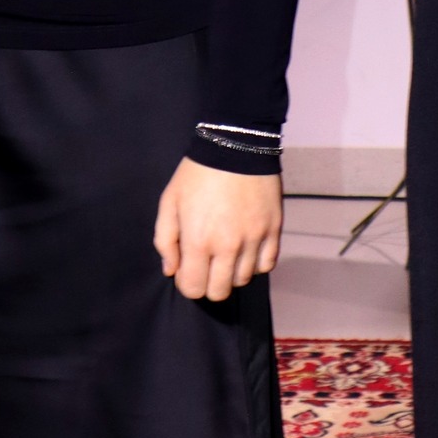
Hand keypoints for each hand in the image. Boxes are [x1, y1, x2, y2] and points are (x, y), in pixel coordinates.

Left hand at [154, 158, 282, 302]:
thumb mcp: (169, 202)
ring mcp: (254, 239)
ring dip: (232, 271)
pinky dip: (256, 263)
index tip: (187, 268)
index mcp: (199, 241)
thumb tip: (171, 270)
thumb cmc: (197, 173)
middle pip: (219, 292)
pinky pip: (267, 265)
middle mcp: (228, 246)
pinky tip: (246, 248)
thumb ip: (165, 240)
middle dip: (208, 283)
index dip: (187, 283)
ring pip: (243, 280)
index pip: (194, 289)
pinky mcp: (273, 230)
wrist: (235, 145)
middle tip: (206, 263)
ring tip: (226, 251)